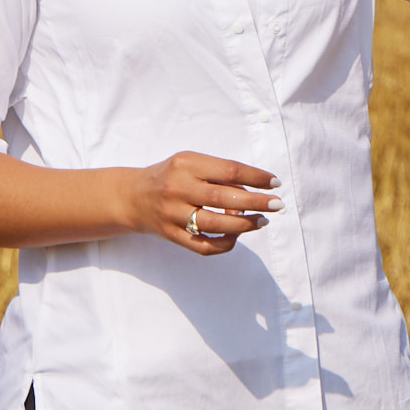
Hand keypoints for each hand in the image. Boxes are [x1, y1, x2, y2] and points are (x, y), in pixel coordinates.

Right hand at [118, 150, 278, 253]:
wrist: (131, 197)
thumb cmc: (169, 177)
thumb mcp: (189, 164)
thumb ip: (218, 174)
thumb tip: (253, 190)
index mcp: (185, 164)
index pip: (229, 170)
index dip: (256, 177)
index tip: (275, 183)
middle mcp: (178, 188)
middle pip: (225, 198)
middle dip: (257, 202)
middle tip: (277, 204)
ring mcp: (173, 214)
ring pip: (216, 224)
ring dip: (245, 224)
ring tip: (262, 221)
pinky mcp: (171, 235)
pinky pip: (204, 246)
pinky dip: (225, 243)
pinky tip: (237, 236)